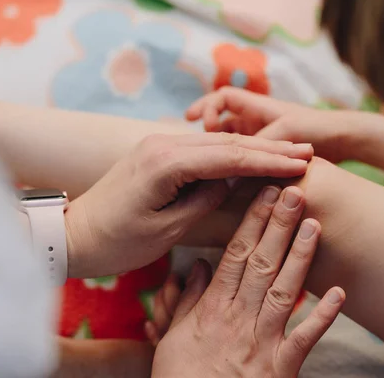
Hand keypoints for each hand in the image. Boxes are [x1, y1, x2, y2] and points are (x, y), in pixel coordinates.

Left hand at [64, 133, 312, 277]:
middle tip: (307, 151)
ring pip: (218, 143)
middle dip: (270, 148)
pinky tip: (254, 155)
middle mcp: (163, 144)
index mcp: (165, 163)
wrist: (75, 234)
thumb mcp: (165, 228)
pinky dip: (233, 153)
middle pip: (228, 143)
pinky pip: (204, 149)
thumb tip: (232, 180)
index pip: (228, 158)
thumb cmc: (117, 241)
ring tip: (291, 150)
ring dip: (255, 147)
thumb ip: (204, 199)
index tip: (301, 164)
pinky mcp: (159, 152)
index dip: (268, 161)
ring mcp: (160, 144)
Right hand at [152, 186, 344, 377]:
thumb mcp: (172, 339)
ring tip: (313, 224)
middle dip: (279, 226)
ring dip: (300, 257)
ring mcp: (263, 341)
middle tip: (295, 192)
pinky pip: (305, 338)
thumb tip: (198, 265)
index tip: (264, 194)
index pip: (235, 255)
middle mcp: (239, 318)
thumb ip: (187, 300)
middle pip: (262, 264)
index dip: (252, 222)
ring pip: (284, 291)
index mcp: (212, 309)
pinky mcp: (282, 367)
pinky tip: (339, 291)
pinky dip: (323, 316)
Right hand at [186, 87, 359, 162]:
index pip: (222, 98)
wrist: (346, 138)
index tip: (192, 120)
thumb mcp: (286, 131)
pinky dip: (237, 167)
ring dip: (223, 153)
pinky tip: (228, 184)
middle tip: (195, 148)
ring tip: (206, 170)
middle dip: (208, 133)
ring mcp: (263, 137)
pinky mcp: (270, 155)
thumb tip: (234, 163)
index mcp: (257, 106)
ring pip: (233, 143)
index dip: (205, 106)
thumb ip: (260, 144)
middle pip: (223, 122)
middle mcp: (257, 120)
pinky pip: (246, 160)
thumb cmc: (318, 127)